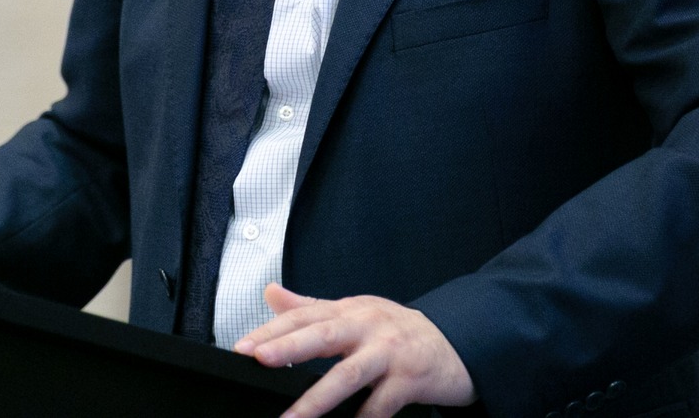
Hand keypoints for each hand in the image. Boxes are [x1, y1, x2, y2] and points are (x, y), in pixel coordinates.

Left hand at [234, 283, 474, 417]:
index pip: (304, 315)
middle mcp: (367, 326)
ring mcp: (389, 353)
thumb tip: (270, 293)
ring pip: (348, 374)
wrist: (454, 345)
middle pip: (323, 334)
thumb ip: (311, 306)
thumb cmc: (397, 330)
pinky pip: (381, 405)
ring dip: (317, 399)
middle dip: (289, 347)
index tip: (244, 346)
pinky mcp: (410, 380)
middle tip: (259, 359)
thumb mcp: (355, 311)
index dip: (272, 329)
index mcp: (349, 310)